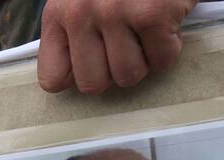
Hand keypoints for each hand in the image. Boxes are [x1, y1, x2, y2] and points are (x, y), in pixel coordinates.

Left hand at [38, 0, 197, 94]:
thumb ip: (74, 28)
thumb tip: (75, 74)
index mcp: (59, 12)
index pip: (53, 77)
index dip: (79, 76)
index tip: (96, 62)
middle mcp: (81, 14)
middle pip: (93, 84)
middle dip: (115, 70)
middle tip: (128, 44)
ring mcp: (115, 14)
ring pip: (128, 76)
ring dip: (145, 58)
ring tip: (146, 31)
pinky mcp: (151, 14)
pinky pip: (162, 59)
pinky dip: (170, 46)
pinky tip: (166, 21)